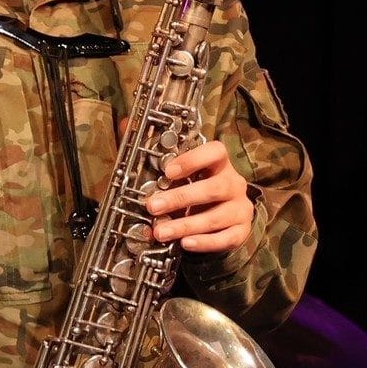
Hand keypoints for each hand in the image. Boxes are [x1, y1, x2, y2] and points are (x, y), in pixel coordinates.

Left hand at [143, 137, 252, 252]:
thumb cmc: (195, 188)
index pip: (216, 152)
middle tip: (152, 206)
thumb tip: (125, 124)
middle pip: (214, 188)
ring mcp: (240, 208)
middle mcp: (233, 183)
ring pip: (216, 216)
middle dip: (181, 198)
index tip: (168, 171)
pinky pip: (226, 238)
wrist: (222, 218)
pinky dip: (205, 242)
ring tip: (160, 231)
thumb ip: (153, 150)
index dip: (193, 159)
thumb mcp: (178, 172)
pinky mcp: (240, 231)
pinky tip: (185, 243)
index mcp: (218, 164)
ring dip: (186, 225)